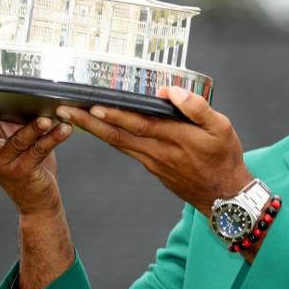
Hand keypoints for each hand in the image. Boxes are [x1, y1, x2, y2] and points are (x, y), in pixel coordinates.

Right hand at [0, 105, 72, 214]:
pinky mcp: (24, 172)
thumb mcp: (15, 141)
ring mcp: (5, 164)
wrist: (38, 200)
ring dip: (33, 128)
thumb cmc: (28, 164)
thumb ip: (11, 124)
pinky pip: (39, 151)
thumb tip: (16, 94)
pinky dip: (53, 138)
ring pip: (17, 140)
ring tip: (45, 118)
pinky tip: (64, 129)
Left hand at [57, 86, 252, 216]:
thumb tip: (170, 92)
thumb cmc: (224, 159)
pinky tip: (99, 129)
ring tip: (72, 116)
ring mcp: (153, 163)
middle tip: (63, 110)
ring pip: (118, 144)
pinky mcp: (153, 168)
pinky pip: (127, 150)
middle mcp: (159, 152)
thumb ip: (197, 108)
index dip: (114, 115)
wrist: (225, 197)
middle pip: (118, 136)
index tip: (91, 105)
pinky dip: (109, 139)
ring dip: (94, 130)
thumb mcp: (222, 129)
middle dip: (88, 122)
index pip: (139, 125)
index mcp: (176, 139)